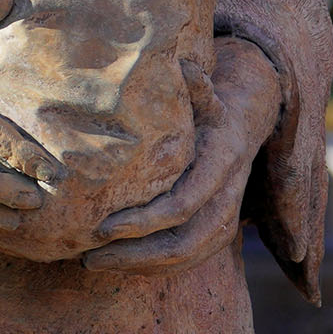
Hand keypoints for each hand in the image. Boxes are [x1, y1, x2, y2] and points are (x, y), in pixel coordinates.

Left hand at [83, 36, 282, 273]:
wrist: (244, 125)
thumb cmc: (208, 106)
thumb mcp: (205, 92)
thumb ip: (196, 85)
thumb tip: (187, 66)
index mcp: (220, 163)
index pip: (183, 204)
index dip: (144, 221)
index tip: (102, 226)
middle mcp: (228, 196)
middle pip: (185, 242)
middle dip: (136, 254)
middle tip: (88, 256)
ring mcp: (226, 218)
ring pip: (186, 257)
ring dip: (138, 265)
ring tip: (91, 263)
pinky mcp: (218, 231)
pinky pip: (188, 260)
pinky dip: (152, 268)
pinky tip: (115, 262)